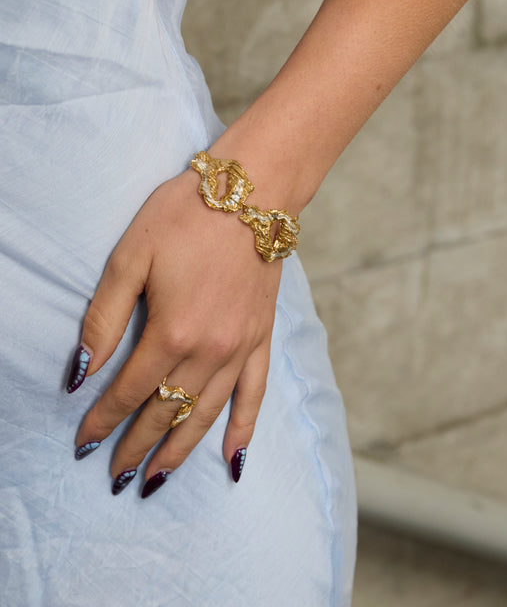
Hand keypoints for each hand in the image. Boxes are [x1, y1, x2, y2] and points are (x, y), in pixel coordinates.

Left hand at [68, 167, 281, 494]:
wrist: (252, 192)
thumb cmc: (186, 216)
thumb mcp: (131, 257)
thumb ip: (105, 318)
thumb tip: (82, 370)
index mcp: (172, 332)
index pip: (130, 391)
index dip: (104, 419)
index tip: (84, 443)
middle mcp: (210, 351)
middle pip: (167, 412)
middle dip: (136, 446)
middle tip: (116, 474)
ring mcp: (240, 348)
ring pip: (207, 414)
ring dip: (180, 450)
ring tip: (158, 478)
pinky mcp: (261, 338)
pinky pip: (255, 395)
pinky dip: (243, 430)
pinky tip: (232, 459)